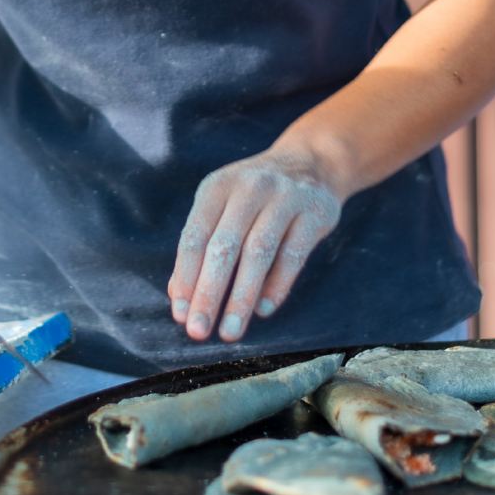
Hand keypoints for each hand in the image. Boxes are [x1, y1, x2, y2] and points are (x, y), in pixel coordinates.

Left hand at [167, 150, 342, 342]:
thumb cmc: (254, 197)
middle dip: (208, 293)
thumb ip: (201, 247)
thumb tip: (178, 297)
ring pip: (258, 252)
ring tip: (230, 331)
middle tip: (198, 331)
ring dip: (241, 297)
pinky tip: (263, 310)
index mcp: (217, 187)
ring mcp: (285, 198)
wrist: (312, 162)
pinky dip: (277, 285)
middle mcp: (249, 188)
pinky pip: (293, 254)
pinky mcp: (315, 211)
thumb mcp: (222, 207)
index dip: (186, 278)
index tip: (180, 315)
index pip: (194, 237)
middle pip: (224, 247)